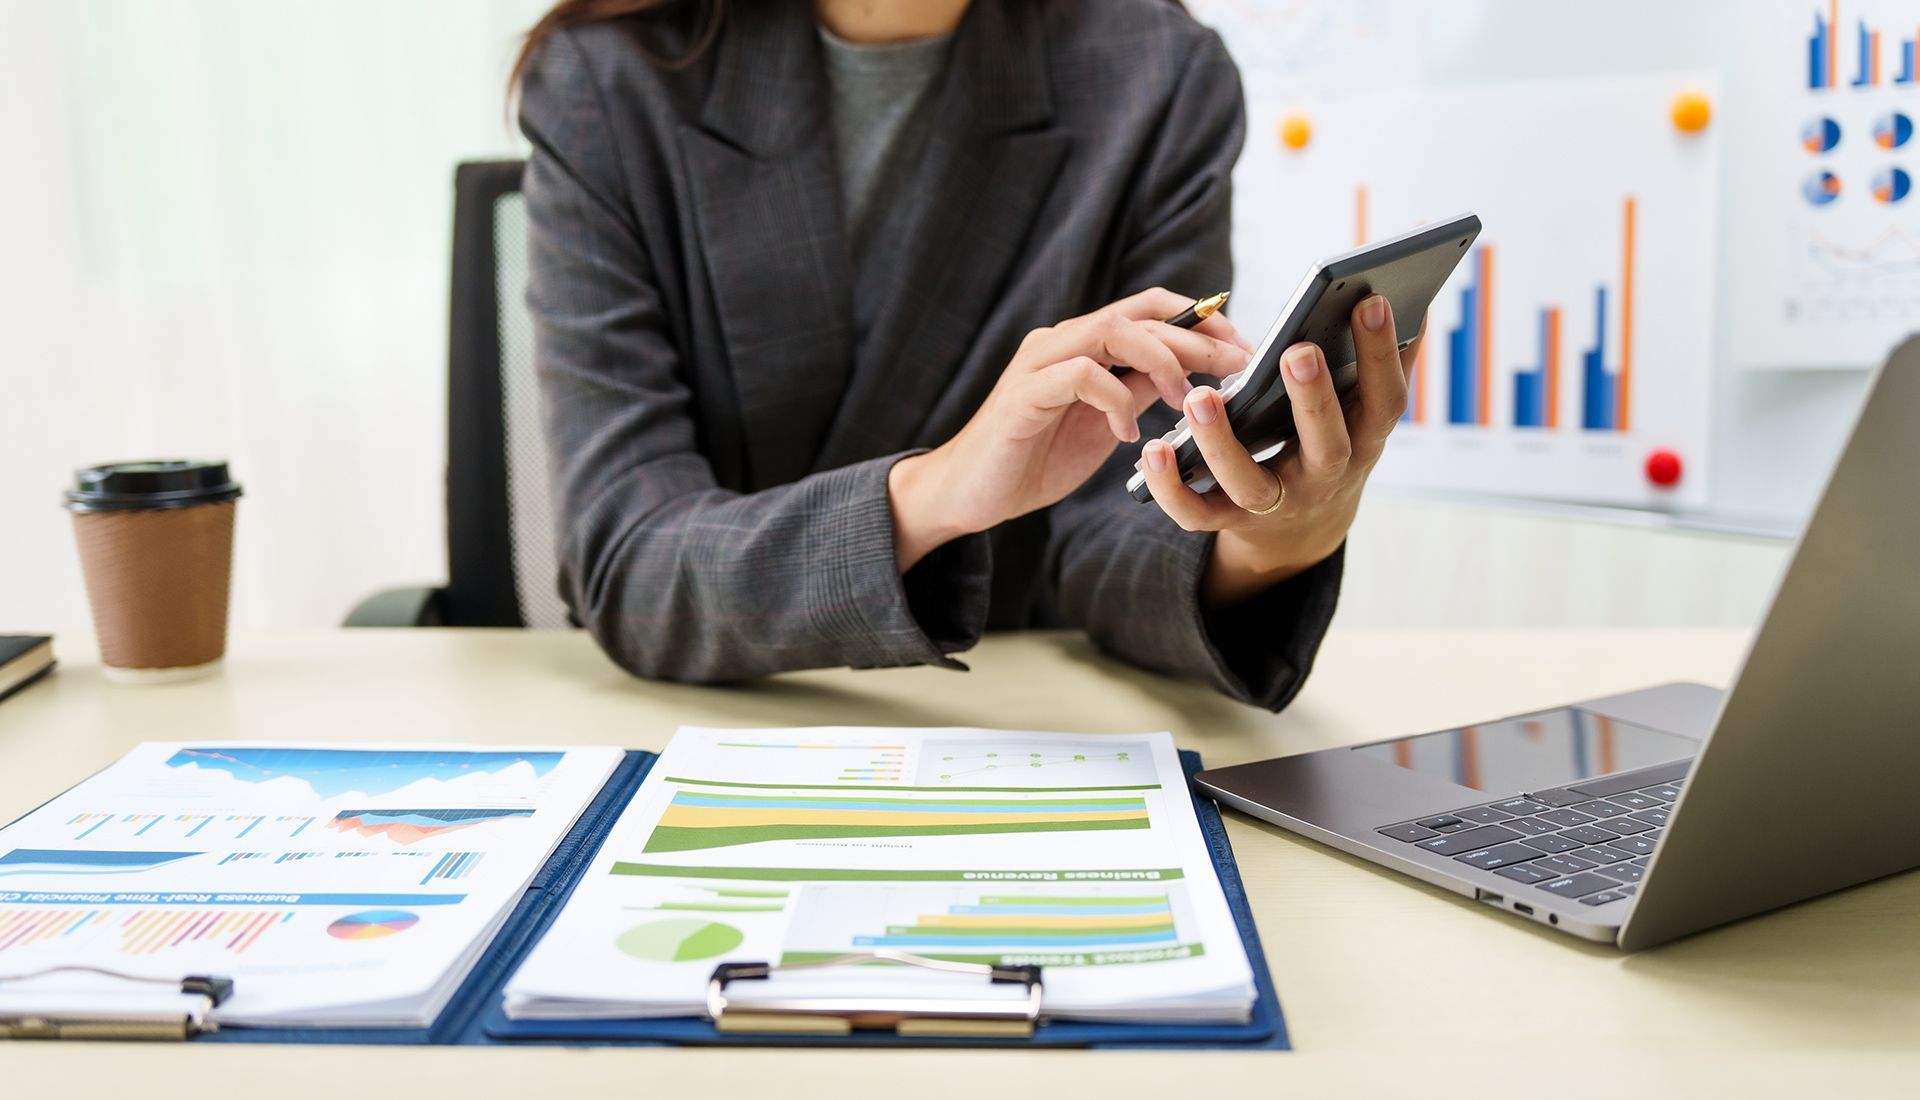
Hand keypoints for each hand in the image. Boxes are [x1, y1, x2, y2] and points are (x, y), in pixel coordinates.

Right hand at [889, 287, 1251, 570]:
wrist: (969, 491)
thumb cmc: (1035, 456)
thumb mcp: (1105, 422)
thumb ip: (1140, 390)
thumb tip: (1194, 373)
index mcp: (1084, 344)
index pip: (1149, 307)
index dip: (1200, 317)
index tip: (1242, 347)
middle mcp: (1061, 340)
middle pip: (1138, 314)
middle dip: (1197, 337)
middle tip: (1238, 366)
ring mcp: (1039, 362)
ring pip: (1112, 332)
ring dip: (1162, 359)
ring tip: (1185, 397)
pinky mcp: (1023, 393)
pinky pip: (1080, 375)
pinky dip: (1114, 400)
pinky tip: (1128, 435)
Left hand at [1138, 293, 1418, 608]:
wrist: (1302, 529)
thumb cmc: (1331, 444)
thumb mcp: (1362, 414)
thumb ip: (1381, 362)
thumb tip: (1410, 299)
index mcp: (1363, 442)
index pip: (1385, 402)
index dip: (1382, 356)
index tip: (1371, 301)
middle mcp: (1325, 477)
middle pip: (1326, 445)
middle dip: (1314, 398)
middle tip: (1298, 350)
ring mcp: (1277, 504)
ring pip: (1249, 482)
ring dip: (1223, 442)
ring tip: (1200, 396)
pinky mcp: (1229, 522)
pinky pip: (1196, 513)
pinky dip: (1171, 487)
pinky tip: (1154, 449)